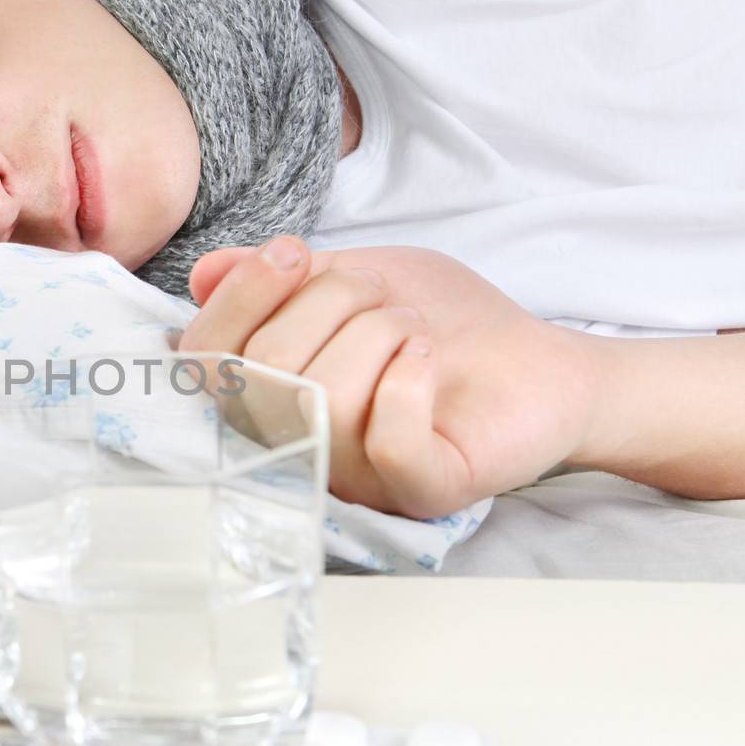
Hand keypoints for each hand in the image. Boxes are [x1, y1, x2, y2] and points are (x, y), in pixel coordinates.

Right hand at [180, 237, 601, 516]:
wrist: (539, 358)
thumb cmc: (441, 323)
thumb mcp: (353, 276)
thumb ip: (281, 280)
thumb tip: (205, 274)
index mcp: (270, 397)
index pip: (208, 360)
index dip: (242, 298)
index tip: (294, 253)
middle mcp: (297, 447)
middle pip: (264, 370)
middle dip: (330, 301)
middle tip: (381, 295)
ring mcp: (356, 479)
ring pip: (323, 398)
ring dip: (378, 331)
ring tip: (413, 330)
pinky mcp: (420, 492)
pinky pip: (386, 441)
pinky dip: (407, 380)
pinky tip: (427, 359)